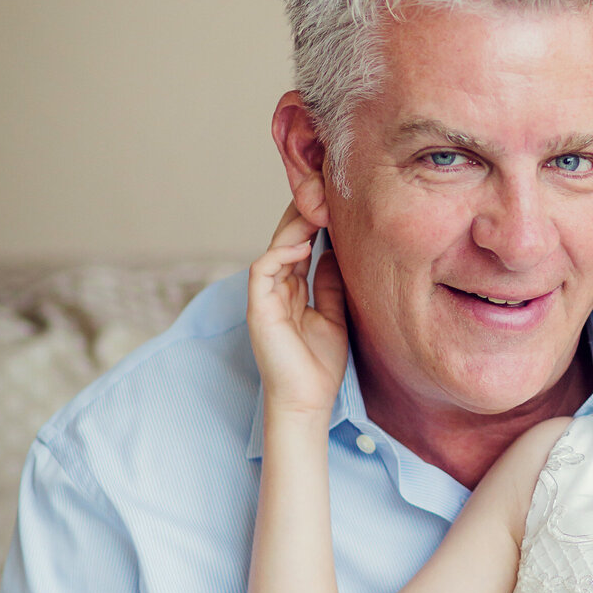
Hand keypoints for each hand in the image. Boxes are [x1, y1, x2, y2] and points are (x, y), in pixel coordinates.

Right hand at [247, 205, 348, 415]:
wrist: (308, 402)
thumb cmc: (320, 366)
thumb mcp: (334, 316)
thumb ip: (330, 284)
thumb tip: (334, 251)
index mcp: (292, 291)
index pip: (299, 246)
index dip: (312, 223)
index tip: (334, 204)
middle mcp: (276, 290)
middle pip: (285, 240)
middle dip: (303, 214)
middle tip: (324, 190)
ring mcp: (265, 298)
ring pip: (274, 248)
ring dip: (294, 226)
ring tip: (317, 208)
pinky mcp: (258, 308)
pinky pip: (263, 269)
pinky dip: (280, 253)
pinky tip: (303, 243)